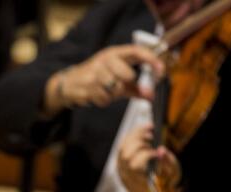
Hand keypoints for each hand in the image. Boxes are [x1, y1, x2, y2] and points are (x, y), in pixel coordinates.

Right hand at [47, 44, 162, 112]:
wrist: (68, 83)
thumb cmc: (97, 78)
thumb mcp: (116, 76)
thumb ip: (134, 87)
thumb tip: (150, 96)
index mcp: (114, 53)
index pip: (136, 51)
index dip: (151, 59)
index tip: (161, 71)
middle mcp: (105, 60)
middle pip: (127, 75)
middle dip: (125, 84)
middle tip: (118, 85)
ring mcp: (95, 73)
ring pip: (116, 89)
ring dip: (113, 95)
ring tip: (105, 90)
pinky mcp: (87, 87)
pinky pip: (105, 99)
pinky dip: (104, 101)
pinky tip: (97, 95)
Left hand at [116, 123, 180, 191]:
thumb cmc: (165, 186)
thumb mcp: (173, 175)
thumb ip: (168, 162)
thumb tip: (161, 150)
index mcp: (137, 181)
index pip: (135, 165)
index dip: (146, 155)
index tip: (158, 151)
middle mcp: (126, 174)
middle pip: (126, 154)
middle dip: (140, 141)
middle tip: (152, 134)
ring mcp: (121, 169)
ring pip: (122, 147)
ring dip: (135, 135)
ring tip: (149, 129)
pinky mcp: (120, 163)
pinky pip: (122, 146)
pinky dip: (131, 136)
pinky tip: (143, 132)